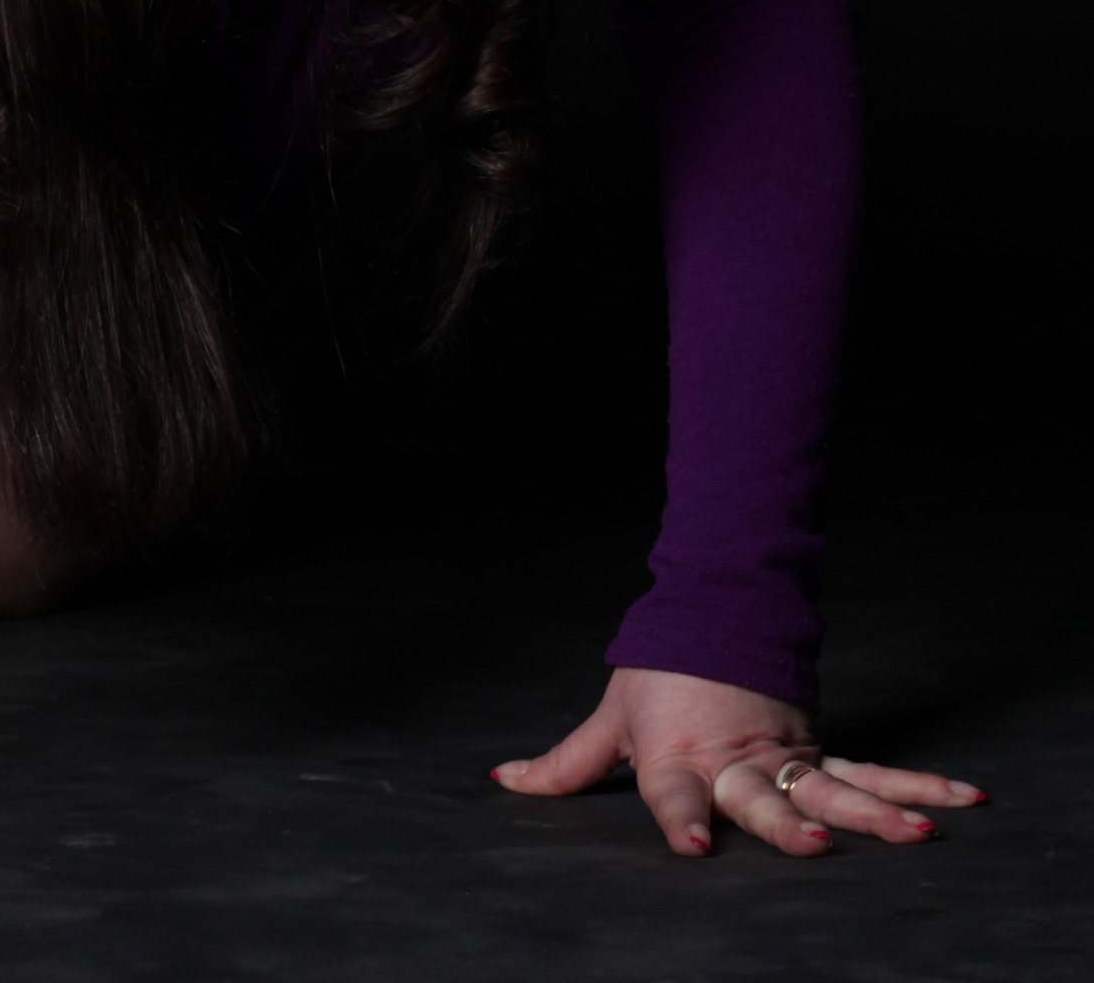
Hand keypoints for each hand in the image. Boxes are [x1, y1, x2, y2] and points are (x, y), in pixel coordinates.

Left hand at [492, 666, 986, 855]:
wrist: (710, 619)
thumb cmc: (657, 677)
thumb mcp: (610, 720)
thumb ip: (567, 764)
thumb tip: (504, 782)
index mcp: (679, 758)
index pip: (674, 796)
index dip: (681, 821)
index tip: (696, 848)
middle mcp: (735, 762)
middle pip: (763, 796)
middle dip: (788, 822)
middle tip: (815, 844)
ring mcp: (783, 753)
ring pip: (832, 786)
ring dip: (876, 809)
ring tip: (919, 832)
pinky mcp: (818, 748)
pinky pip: (871, 772)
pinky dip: (919, 783)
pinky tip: (962, 799)